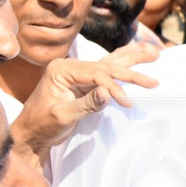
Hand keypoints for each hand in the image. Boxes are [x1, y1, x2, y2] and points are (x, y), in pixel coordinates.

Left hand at [12, 43, 160, 161]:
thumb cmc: (42, 125)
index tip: (126, 103)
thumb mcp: (62, 116)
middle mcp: (70, 66)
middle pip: (107, 65)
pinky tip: (136, 55)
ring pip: (110, 63)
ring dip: (133, 60)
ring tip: (155, 53)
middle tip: (153, 81)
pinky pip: (107, 71)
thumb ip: (86, 103)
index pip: (96, 74)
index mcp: (62, 69)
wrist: (31, 134)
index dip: (114, 87)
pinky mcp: (83, 82)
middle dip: (132, 72)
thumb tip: (108, 93)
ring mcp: (77, 72)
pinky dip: (123, 65)